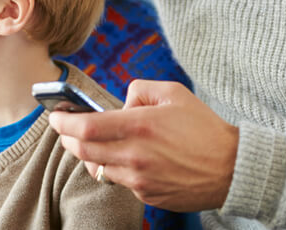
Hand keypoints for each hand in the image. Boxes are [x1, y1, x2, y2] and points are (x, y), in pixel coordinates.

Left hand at [48, 79, 238, 211]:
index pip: (85, 127)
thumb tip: (121, 102)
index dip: (63, 122)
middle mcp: (134, 155)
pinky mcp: (146, 196)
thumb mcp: (173, 92)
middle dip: (66, 138)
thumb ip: (139, 89)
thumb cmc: (203, 128)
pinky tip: (125, 157)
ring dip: (88, 154)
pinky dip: (114, 168)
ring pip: (97, 167)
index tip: (55, 115)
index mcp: (139, 126)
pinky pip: (119, 180)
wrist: (231, 169)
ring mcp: (139, 180)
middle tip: (64, 128)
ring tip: (93, 141)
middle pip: (82, 150)